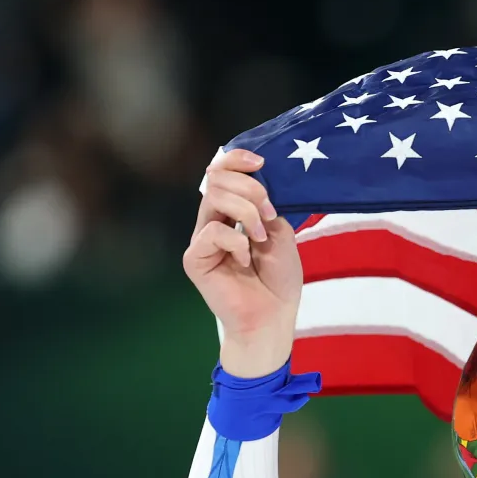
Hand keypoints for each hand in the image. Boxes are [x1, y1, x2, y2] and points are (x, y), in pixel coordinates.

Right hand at [182, 148, 302, 376]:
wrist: (273, 318)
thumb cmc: (279, 281)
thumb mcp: (282, 235)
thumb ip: (266, 208)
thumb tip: (256, 186)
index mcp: (232, 213)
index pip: (222, 173)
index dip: (236, 160)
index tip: (260, 162)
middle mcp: (213, 222)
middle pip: (217, 180)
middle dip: (250, 188)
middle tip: (270, 212)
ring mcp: (202, 240)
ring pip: (213, 199)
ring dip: (246, 211)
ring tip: (263, 237)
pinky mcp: (194, 259)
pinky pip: (212, 233)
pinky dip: (237, 242)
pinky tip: (246, 260)